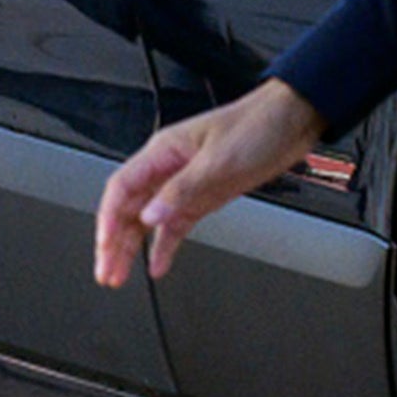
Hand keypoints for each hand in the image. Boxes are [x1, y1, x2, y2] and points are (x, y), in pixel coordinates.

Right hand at [94, 79, 320, 287]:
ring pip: (146, 220)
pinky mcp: (203, 197)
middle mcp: (169, 168)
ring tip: (120, 274)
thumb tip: (151, 217)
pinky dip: (164, 245)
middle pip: (129, 209)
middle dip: (113, 242)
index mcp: (163, 152)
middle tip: (107, 272)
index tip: (104, 248)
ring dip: (132, 248)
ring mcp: (185, 184)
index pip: (122, 189)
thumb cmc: (258, 126)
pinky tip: (157, 264)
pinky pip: (174, 225)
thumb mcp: (218, 161)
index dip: (108, 221)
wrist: (292, 121)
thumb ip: (182, 191)